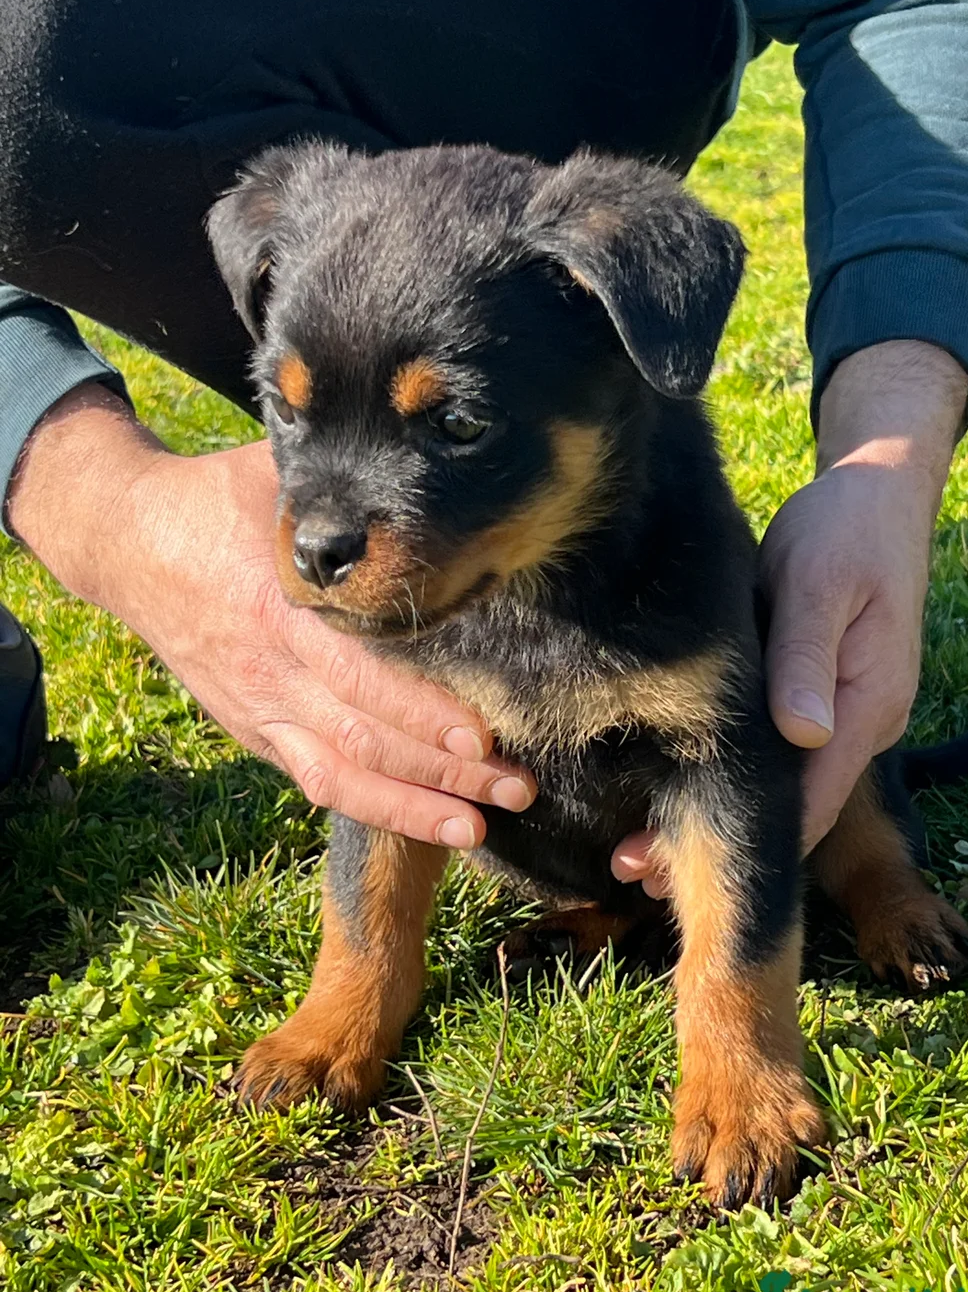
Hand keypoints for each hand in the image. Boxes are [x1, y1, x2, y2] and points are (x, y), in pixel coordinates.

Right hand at [8, 386, 534, 846]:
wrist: (127, 543)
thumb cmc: (217, 499)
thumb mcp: (271, 472)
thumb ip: (338, 485)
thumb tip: (429, 465)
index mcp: (278, 606)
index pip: (360, 674)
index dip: (420, 712)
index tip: (481, 736)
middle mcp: (269, 669)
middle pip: (364, 737)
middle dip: (443, 770)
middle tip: (516, 786)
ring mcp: (259, 707)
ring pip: (341, 773)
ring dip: (413, 806)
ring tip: (479, 826)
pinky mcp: (254, 727)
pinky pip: (314, 777)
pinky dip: (369, 804)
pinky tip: (423, 821)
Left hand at [611, 341, 967, 891]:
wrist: (878, 493)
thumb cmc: (843, 529)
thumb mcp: (818, 582)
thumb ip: (806, 656)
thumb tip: (801, 734)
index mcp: (867, 706)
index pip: (810, 802)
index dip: (745, 845)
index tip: (672, 870)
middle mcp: (860, 724)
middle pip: (790, 808)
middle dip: (716, 843)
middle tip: (630, 868)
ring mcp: (842, 713)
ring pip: (780, 785)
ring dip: (714, 813)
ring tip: (634, 846)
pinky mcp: (818, 695)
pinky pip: (775, 753)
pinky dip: (726, 777)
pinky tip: (668, 785)